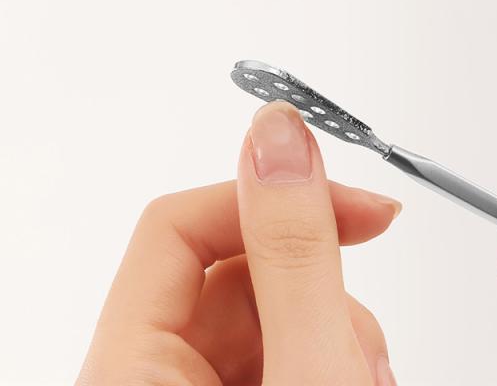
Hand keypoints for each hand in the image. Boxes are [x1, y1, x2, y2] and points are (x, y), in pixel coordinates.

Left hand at [75, 101, 401, 384]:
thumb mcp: (307, 373)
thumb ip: (295, 253)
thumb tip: (278, 134)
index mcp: (128, 372)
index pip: (176, 226)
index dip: (264, 197)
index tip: (345, 196)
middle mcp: (152, 381)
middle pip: (234, 273)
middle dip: (316, 283)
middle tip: (362, 327)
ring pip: (270, 311)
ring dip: (334, 328)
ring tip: (368, 374)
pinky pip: (283, 347)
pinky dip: (331, 354)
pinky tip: (360, 378)